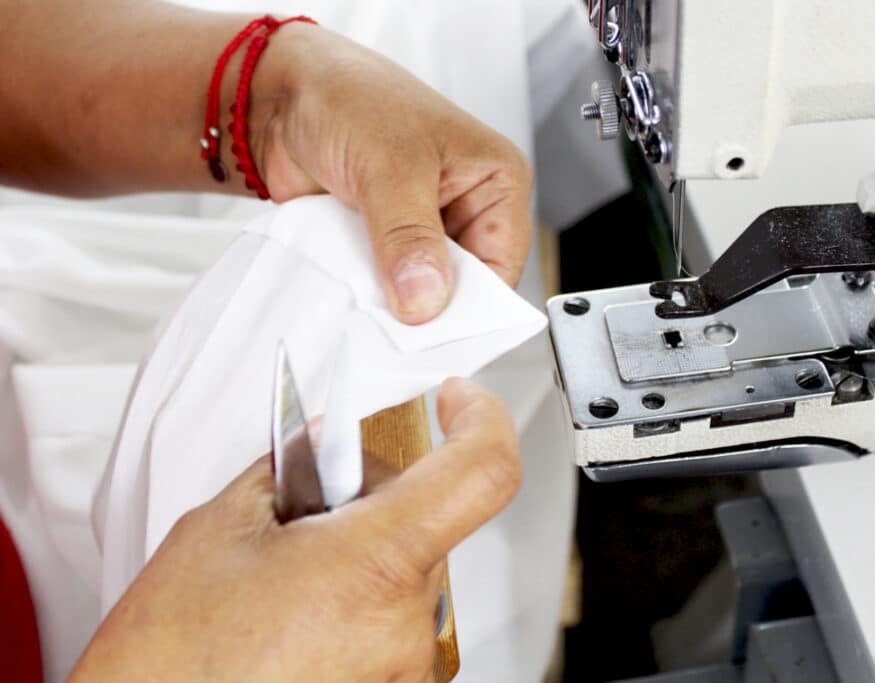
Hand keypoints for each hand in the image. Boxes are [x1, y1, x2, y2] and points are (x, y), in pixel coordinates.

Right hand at [69, 378, 520, 681]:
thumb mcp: (221, 528)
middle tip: (309, 508)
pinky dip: (357, 599)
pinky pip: (393, 619)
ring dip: (362, 555)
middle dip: (371, 501)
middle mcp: (406, 623)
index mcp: (376, 565)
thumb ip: (291, 469)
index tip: (460, 400)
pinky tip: (299, 612)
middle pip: (428, 522)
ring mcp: (404, 667)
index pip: (481, 473)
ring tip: (289, 576)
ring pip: (407, 571)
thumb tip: (325, 445)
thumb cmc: (171, 660)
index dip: (481, 421)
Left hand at [254, 24, 533, 324]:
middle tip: (398, 328)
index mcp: (494, 183)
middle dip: (428, 307)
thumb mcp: (391, 165)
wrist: (279, 95)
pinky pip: (380, 287)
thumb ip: (409, 235)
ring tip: (368, 312)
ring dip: (391, 303)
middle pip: (461, 287)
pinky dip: (364, 296)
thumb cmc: (351, 96)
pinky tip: (349, 299)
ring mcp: (420, 232)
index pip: (501, 265)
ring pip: (419, 292)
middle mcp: (464, 210)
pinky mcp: (381, 246)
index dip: (473, 304)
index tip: (436, 332)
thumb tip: (427, 300)